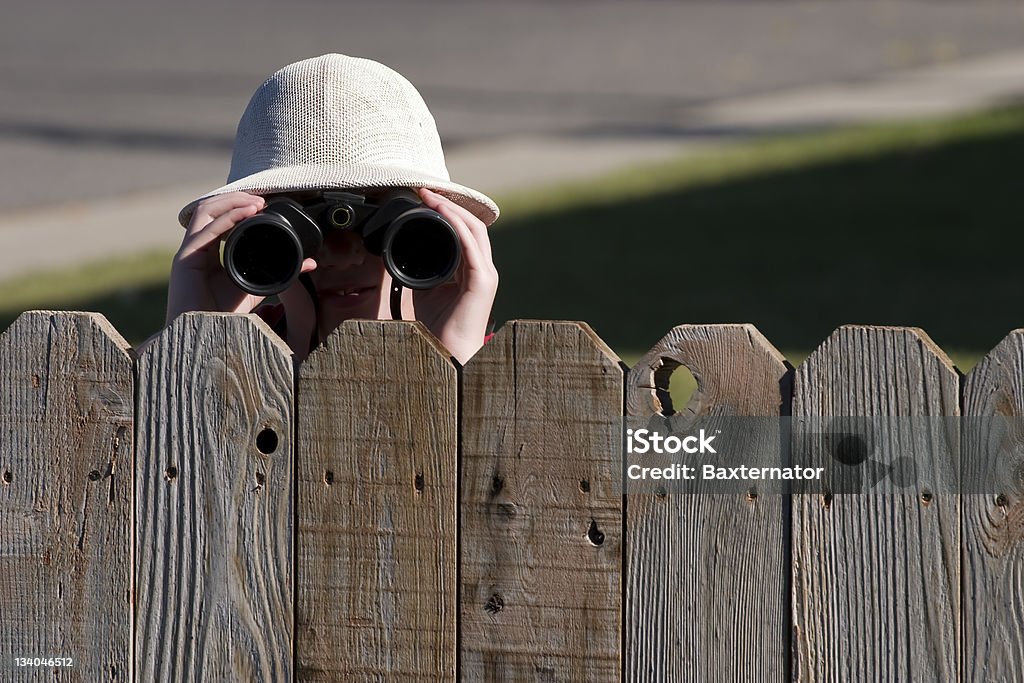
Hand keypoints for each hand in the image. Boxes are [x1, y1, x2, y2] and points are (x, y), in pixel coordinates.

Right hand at [166, 191, 314, 324]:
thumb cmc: (226, 317)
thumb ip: (279, 274)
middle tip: (262, 200)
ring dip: (232, 201)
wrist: (205, 339)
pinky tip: (246, 213)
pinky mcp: (186, 259)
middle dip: (237, 199)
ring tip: (256, 203)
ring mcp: (189, 252)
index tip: (266, 205)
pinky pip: (206, 230)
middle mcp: (197, 248)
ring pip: (205, 211)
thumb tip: (310, 263)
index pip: (221, 218)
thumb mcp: (258, 288)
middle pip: (212, 209)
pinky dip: (228, 217)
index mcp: (209, 252)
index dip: (240, 207)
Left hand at [411, 188, 497, 363]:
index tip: (424, 198)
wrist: (445, 353)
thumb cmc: (435, 327)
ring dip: (451, 210)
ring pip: (473, 229)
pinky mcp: (482, 280)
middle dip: (448, 204)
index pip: (464, 231)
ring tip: (431, 197)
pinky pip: (470, 244)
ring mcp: (485, 273)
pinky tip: (442, 213)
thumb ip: (419, 269)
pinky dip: (456, 225)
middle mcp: (481, 268)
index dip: (446, 212)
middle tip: (425, 190)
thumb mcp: (422, 289)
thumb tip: (401, 251)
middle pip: (471, 225)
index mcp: (470, 270)